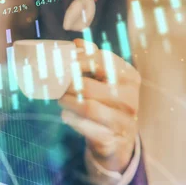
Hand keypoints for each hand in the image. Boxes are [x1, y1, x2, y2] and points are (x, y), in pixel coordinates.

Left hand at [59, 39, 140, 172]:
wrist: (118, 141)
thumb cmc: (108, 105)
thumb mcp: (106, 81)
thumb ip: (94, 61)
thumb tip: (77, 43)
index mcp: (129, 77)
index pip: (101, 61)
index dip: (77, 61)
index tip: (62, 63)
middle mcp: (130, 97)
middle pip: (88, 86)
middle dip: (66, 85)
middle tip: (55, 85)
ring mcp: (123, 119)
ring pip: (86, 106)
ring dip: (66, 102)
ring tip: (59, 99)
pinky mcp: (112, 138)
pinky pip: (85, 126)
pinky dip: (71, 119)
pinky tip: (65, 115)